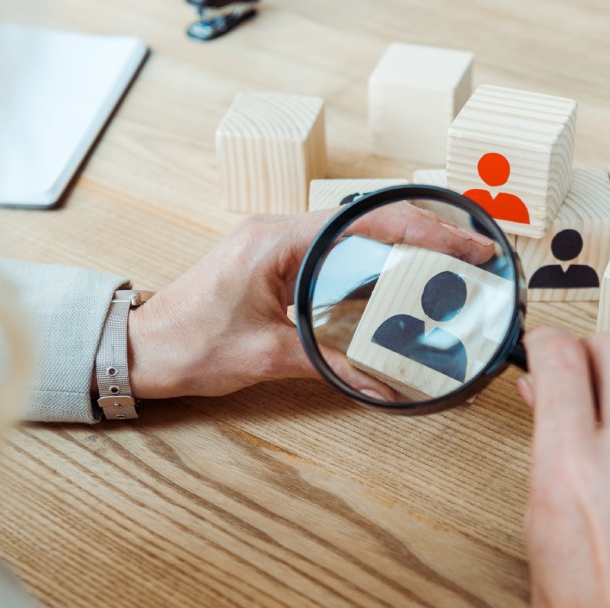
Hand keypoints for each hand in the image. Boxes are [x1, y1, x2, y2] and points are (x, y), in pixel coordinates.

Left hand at [126, 203, 495, 399]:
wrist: (140, 348)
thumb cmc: (187, 345)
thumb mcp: (266, 357)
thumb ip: (330, 364)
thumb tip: (383, 384)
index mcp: (277, 241)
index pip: (365, 224)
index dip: (422, 232)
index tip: (463, 246)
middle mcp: (279, 231)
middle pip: (367, 222)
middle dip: (423, 235)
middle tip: (469, 255)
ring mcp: (278, 243)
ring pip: (354, 236)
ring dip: (400, 248)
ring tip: (446, 267)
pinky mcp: (276, 261)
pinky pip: (335, 255)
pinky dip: (372, 265)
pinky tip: (398, 283)